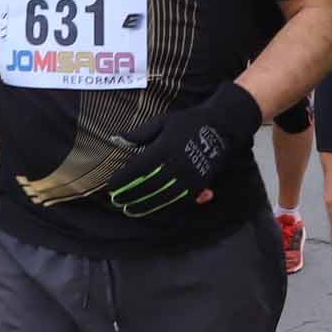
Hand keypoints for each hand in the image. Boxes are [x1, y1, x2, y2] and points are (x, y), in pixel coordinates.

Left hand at [106, 84, 261, 217]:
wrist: (220, 127)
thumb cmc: (188, 122)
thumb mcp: (162, 122)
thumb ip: (139, 134)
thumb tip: (116, 139)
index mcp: (163, 149)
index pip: (137, 169)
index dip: (122, 179)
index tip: (110, 186)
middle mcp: (174, 166)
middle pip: (147, 186)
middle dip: (130, 195)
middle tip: (117, 201)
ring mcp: (188, 177)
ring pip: (162, 197)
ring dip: (145, 205)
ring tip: (131, 209)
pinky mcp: (199, 184)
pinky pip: (179, 199)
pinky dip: (166, 205)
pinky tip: (154, 208)